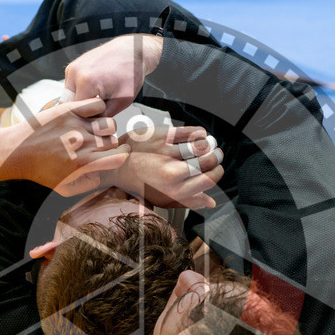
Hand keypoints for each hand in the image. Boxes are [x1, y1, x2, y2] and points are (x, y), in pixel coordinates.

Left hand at [6, 97, 128, 196]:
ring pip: (108, 123)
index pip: (119, 157)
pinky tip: (88, 117)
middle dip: (109, 145)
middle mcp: (83, 143)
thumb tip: (99, 174)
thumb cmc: (40, 171)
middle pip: (113, 141)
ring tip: (94, 131)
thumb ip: (87, 186)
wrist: (17, 151)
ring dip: (105, 128)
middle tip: (97, 145)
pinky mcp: (69, 110)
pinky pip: (97, 105)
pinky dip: (97, 110)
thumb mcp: (64, 188)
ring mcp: (77, 124)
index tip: (115, 156)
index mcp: (84, 163)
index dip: (120, 157)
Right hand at [61, 34, 163, 116]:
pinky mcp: (72, 66)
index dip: (87, 121)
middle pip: (69, 106)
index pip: (77, 113)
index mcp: (86, 81)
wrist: (131, 51)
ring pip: (68, 98)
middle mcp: (75, 73)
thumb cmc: (130, 73)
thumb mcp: (122, 101)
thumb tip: (93, 128)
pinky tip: (93, 94)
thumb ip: (105, 117)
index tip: (98, 122)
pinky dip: (80, 94)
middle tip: (97, 114)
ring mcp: (71, 68)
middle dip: (81, 113)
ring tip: (96, 102)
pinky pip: (70, 88)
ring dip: (79, 103)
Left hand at [107, 127, 224, 208]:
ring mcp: (166, 154)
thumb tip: (212, 202)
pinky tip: (200, 135)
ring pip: (201, 146)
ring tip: (208, 144)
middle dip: (217, 156)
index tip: (217, 167)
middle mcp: (172, 174)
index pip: (209, 180)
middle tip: (217, 153)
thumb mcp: (164, 199)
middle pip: (208, 162)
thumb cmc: (142, 184)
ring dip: (209, 144)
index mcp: (175, 191)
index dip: (218, 172)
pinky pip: (190, 132)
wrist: (117, 167)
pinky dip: (200, 132)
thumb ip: (188, 201)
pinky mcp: (161, 137)